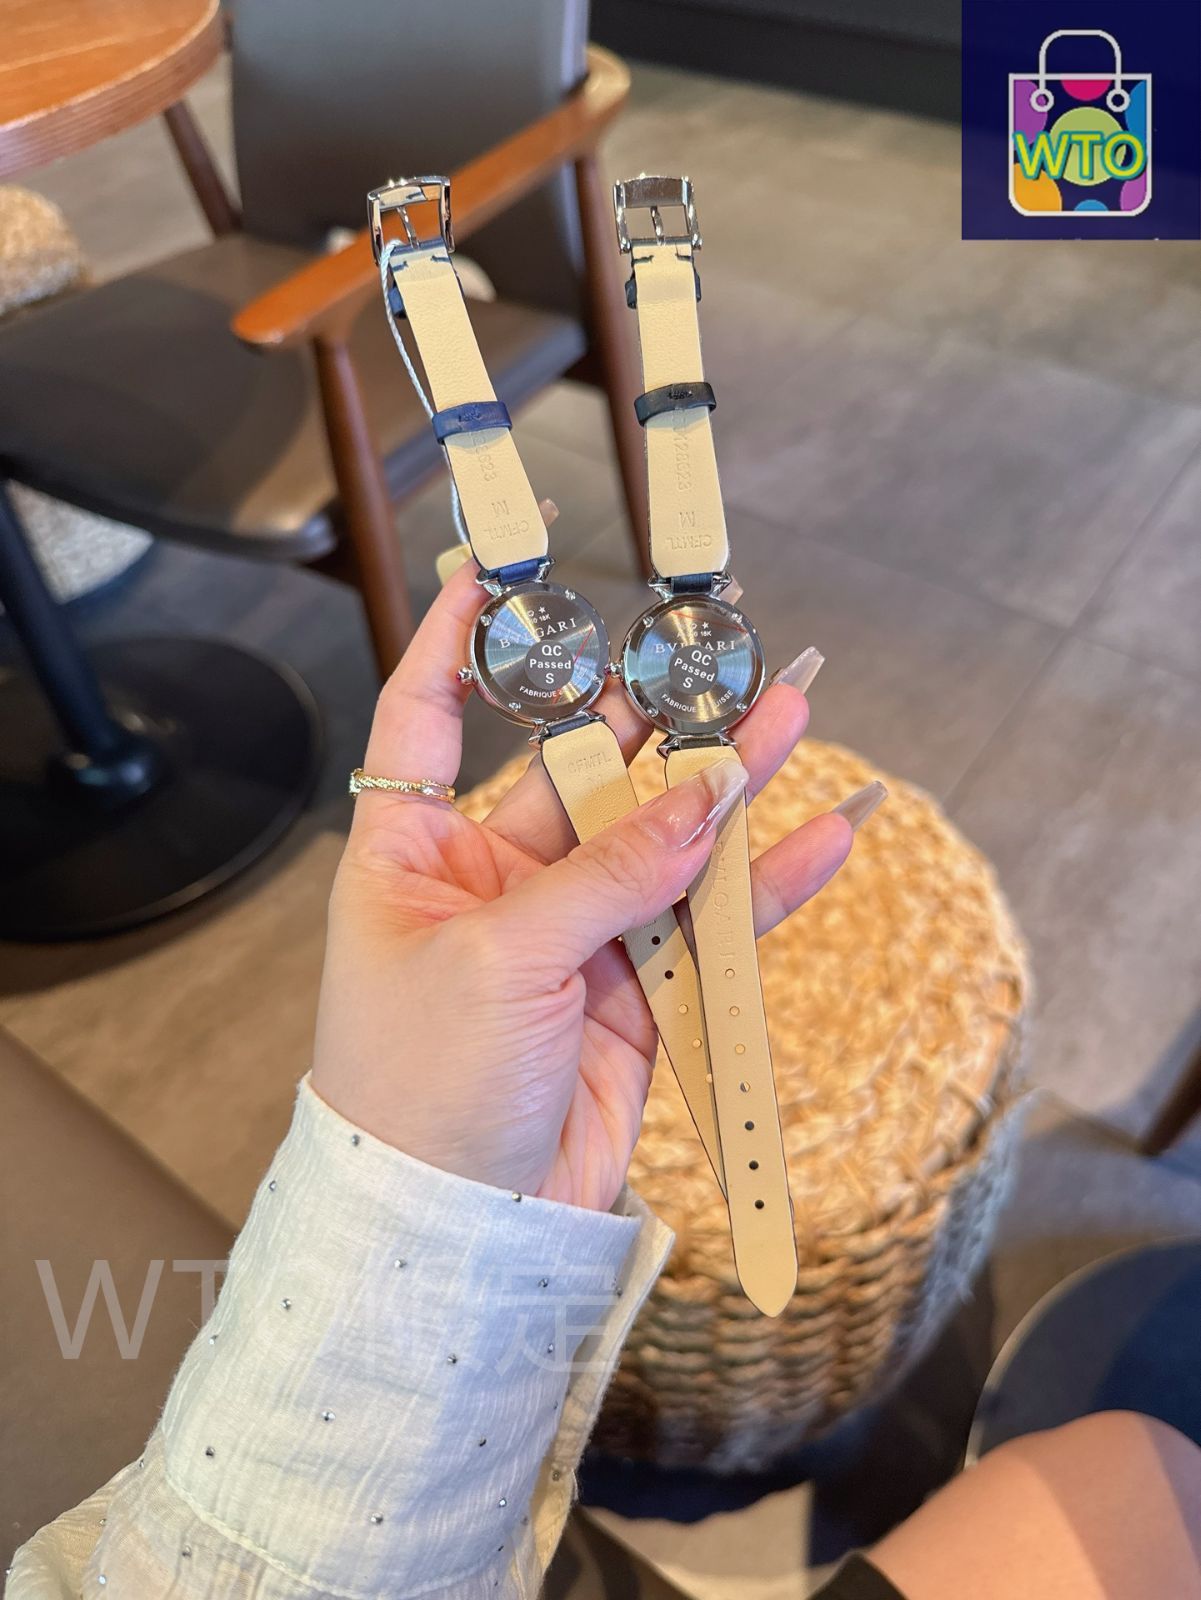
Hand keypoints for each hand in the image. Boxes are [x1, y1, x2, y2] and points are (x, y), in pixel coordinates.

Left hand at [312, 563, 851, 1211]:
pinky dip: (763, 889)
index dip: (458, 646)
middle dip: (650, 718)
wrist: (456, 1231)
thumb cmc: (419, 1090)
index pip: (428, 719)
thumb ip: (608, 875)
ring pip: (659, 842)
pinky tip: (823, 837)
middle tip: (717, 654)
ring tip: (793, 716)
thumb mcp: (499, 959)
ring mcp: (568, 936)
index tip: (494, 578)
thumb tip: (704, 800)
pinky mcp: (631, 994)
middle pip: (580, 773)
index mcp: (415, 855)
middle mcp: (492, 882)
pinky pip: (704, 925)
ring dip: (725, 788)